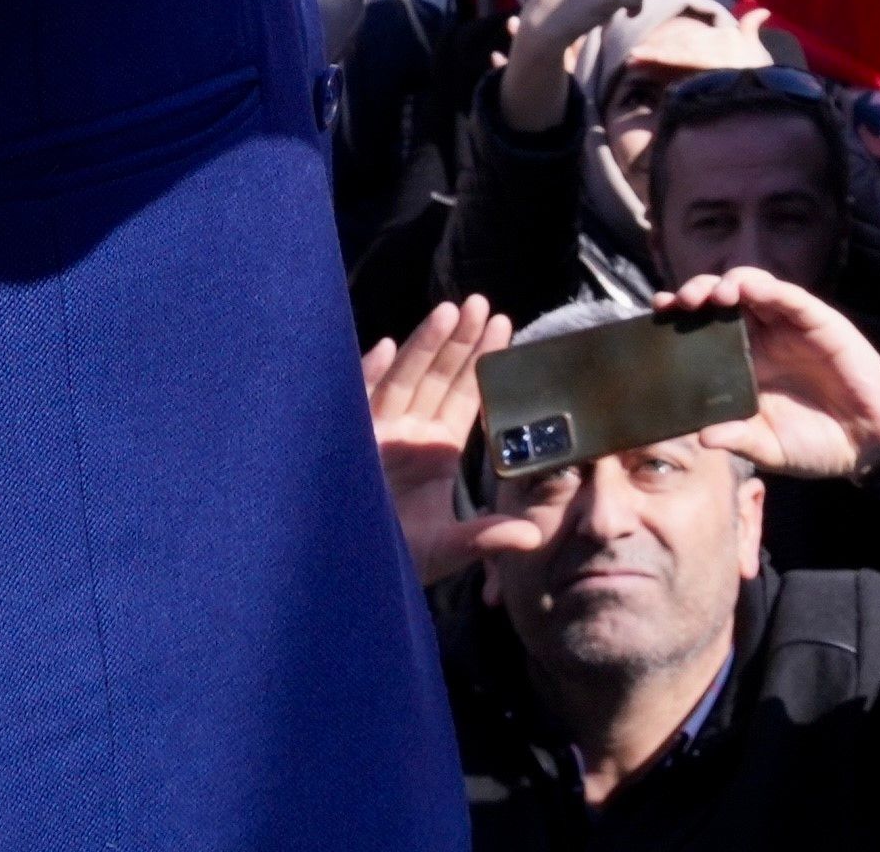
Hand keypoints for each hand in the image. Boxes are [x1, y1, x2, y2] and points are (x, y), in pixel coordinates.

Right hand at [362, 298, 540, 592]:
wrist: (351, 578)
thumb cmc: (399, 560)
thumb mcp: (449, 548)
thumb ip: (488, 537)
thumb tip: (533, 537)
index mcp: (436, 450)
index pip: (464, 396)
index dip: (482, 362)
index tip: (504, 325)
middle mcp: (408, 435)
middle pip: (437, 377)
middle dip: (458, 340)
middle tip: (481, 303)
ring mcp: (376, 435)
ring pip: (403, 380)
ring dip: (424, 345)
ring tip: (449, 311)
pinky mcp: (346, 443)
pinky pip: (357, 402)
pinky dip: (368, 374)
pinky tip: (387, 348)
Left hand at [650, 265, 879, 490]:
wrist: (867, 443)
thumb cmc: (815, 444)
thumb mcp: (768, 447)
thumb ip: (739, 437)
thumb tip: (702, 435)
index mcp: (746, 365)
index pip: (706, 331)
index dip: (681, 319)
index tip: (656, 314)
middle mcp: (764, 339)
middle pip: (724, 302)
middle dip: (698, 293)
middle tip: (680, 302)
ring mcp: (791, 327)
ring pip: (754, 288)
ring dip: (730, 283)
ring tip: (713, 294)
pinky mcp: (819, 322)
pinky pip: (791, 298)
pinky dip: (770, 288)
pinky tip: (750, 287)